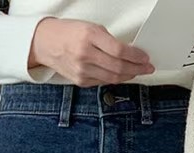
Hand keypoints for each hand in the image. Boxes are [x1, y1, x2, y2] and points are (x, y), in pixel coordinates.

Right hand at [28, 18, 154, 85]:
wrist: (46, 43)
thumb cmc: (69, 33)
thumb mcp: (91, 28)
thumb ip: (109, 41)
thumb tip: (129, 54)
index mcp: (90, 37)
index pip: (120, 51)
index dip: (136, 57)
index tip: (145, 58)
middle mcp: (85, 55)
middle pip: (118, 67)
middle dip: (137, 69)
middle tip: (147, 68)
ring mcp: (82, 71)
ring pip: (113, 78)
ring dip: (128, 76)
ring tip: (137, 72)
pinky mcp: (80, 81)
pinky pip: (103, 82)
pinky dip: (115, 79)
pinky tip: (122, 75)